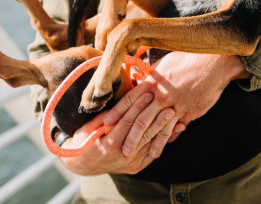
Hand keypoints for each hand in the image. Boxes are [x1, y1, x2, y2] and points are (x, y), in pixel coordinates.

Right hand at [58, 90, 175, 174]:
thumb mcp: (88, 128)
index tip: (147, 93)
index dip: (137, 107)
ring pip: (151, 143)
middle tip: (168, 103)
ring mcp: (131, 163)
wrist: (83, 165)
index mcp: (108, 144)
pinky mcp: (137, 167)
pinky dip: (165, 141)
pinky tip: (176, 129)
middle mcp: (122, 155)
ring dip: (164, 128)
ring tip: (176, 114)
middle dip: (156, 117)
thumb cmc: (84, 141)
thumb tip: (119, 102)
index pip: (127, 122)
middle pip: (143, 133)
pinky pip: (153, 153)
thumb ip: (104, 117)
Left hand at [104, 52, 249, 158]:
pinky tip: (157, 151)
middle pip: (139, 117)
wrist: (213, 63)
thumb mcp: (165, 64)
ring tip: (132, 155)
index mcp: (153, 81)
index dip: (116, 112)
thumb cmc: (189, 59)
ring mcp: (174, 104)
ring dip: (143, 143)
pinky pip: (172, 130)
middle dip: (126, 135)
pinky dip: (163, 142)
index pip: (129, 99)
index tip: (105, 124)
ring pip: (154, 127)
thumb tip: (142, 81)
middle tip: (115, 148)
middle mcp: (161, 94)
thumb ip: (153, 77)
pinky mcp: (187, 112)